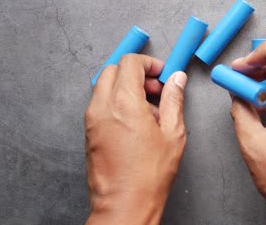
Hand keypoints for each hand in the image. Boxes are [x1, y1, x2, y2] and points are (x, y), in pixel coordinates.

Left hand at [84, 54, 186, 224]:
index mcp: (124, 102)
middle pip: (114, 70)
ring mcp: (92, 119)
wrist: (124, 204)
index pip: (130, 62)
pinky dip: (116, 102)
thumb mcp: (173, 133)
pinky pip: (100, 104)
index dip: (149, 63)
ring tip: (148, 110)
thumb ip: (174, 100)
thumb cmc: (148, 175)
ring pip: (105, 86)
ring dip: (125, 87)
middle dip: (136, 73)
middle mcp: (102, 106)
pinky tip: (135, 123)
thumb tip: (176, 80)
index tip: (161, 73)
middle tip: (155, 90)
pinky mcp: (89, 132)